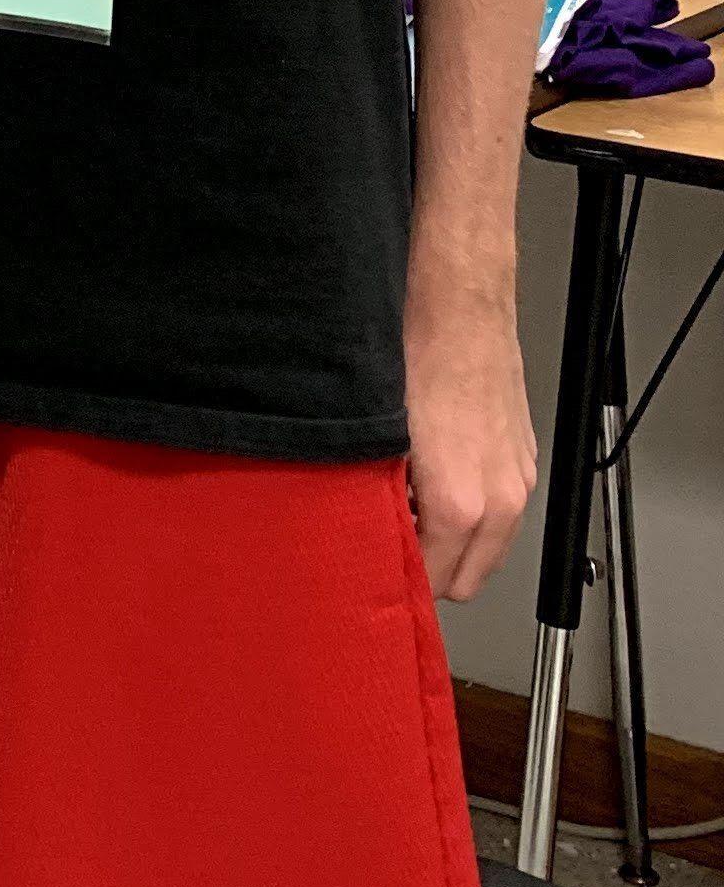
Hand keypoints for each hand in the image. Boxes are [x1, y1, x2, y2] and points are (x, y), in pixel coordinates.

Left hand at [404, 287, 536, 600]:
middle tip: (389, 546)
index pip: (436, 583)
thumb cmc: (418, 356)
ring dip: (453, 542)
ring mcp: (517, 478)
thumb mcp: (379, 438)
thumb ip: (379, 499)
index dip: (402, 581)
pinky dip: (473, 511)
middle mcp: (499, 499)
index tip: (378, 572)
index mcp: (462, 504)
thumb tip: (363, 530)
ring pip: (489, 547)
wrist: (459, 304)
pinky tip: (437, 481)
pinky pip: (501, 511)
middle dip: (430, 570)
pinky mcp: (523, 456)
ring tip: (409, 510)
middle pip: (469, 578)